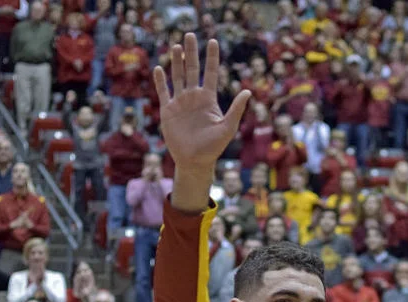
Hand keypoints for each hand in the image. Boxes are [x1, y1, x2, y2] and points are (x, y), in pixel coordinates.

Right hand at [154, 34, 251, 173]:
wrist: (194, 161)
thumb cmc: (214, 147)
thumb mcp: (227, 127)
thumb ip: (236, 109)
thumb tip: (248, 92)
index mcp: (208, 99)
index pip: (210, 73)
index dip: (211, 57)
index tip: (213, 41)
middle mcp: (194, 97)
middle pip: (192, 69)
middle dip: (191, 52)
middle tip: (189, 34)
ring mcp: (180, 103)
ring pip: (177, 77)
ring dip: (176, 61)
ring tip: (176, 46)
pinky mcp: (168, 111)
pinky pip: (164, 92)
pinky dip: (161, 80)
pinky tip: (159, 68)